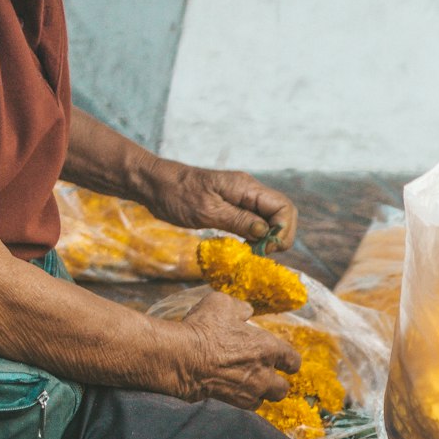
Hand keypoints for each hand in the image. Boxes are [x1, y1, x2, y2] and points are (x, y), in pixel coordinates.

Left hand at [143, 159, 297, 250]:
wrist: (154, 184)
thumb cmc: (176, 195)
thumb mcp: (207, 211)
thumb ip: (238, 220)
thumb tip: (265, 232)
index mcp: (246, 187)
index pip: (284, 207)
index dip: (281, 231)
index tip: (264, 248)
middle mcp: (248, 190)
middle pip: (282, 213)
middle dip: (279, 236)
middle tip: (260, 253)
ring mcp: (242, 198)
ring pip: (270, 218)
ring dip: (267, 237)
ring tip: (252, 252)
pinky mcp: (233, 206)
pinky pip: (254, 221)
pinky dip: (255, 236)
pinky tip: (243, 246)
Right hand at [175, 292, 301, 408]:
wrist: (183, 358)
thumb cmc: (204, 328)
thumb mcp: (222, 304)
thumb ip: (240, 308)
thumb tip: (246, 312)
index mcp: (269, 347)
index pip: (293, 361)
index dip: (289, 361)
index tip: (284, 361)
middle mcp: (264, 373)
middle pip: (283, 387)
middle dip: (277, 382)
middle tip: (267, 376)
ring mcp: (251, 390)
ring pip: (267, 399)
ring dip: (262, 393)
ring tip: (252, 385)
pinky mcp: (235, 402)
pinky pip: (249, 406)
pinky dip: (245, 400)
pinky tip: (236, 391)